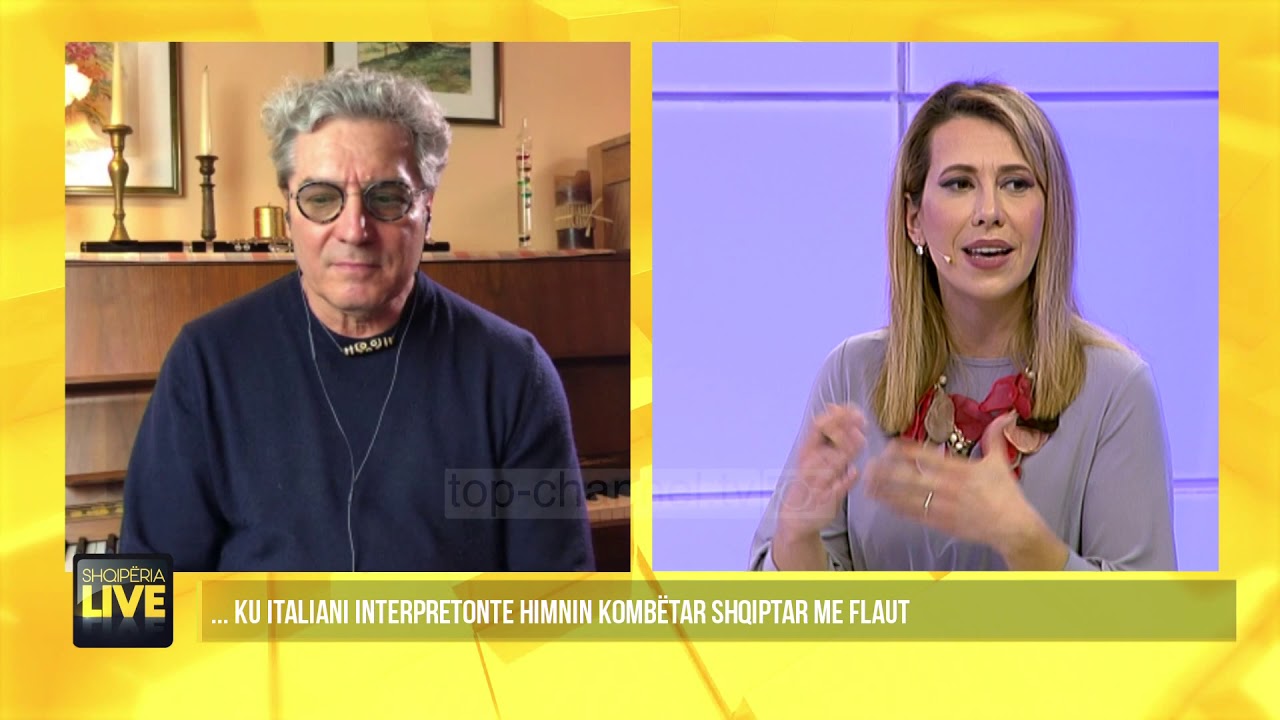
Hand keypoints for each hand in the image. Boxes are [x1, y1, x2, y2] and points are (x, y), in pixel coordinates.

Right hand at [776, 404, 866, 539]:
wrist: (796, 518)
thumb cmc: (809, 482)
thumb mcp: (812, 455)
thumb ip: (826, 435)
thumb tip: (836, 406)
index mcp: (807, 451)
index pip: (819, 425)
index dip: (838, 415)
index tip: (855, 411)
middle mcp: (811, 464)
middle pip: (825, 442)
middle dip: (844, 428)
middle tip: (861, 422)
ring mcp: (818, 481)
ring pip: (831, 462)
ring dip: (847, 449)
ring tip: (861, 440)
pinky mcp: (826, 499)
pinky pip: (837, 488)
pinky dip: (846, 479)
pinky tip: (855, 472)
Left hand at [863, 411, 1036, 551]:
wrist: (1014, 527)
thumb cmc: (1006, 494)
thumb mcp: (1000, 462)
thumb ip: (995, 437)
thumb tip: (1005, 415)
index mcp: (961, 470)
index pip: (928, 456)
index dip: (907, 450)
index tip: (889, 444)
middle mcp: (949, 488)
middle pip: (912, 477)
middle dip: (888, 471)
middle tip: (870, 465)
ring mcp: (944, 507)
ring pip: (909, 498)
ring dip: (887, 491)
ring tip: (868, 484)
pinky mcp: (943, 523)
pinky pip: (916, 515)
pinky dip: (898, 509)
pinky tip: (884, 503)